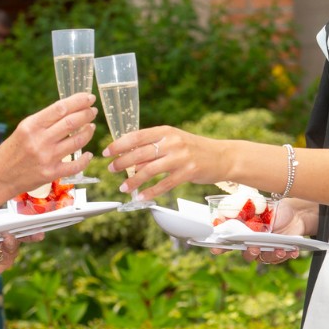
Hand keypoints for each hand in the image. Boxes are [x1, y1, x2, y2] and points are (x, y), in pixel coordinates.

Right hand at [0, 93, 97, 195]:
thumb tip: (69, 110)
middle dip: (87, 114)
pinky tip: (88, 154)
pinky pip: (75, 165)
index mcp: (31, 126)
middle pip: (72, 122)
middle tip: (93, 110)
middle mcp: (39, 140)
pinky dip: (85, 158)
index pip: (60, 108)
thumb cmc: (11, 152)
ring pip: (77, 141)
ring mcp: (46, 158)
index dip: (78, 101)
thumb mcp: (23, 130)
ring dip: (88, 132)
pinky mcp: (50, 174)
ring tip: (91, 127)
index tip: (88, 97)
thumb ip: (44, 122)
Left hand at [102, 126, 220, 200]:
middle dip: (122, 162)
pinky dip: (150, 192)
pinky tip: (141, 197)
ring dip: (133, 180)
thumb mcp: (174, 141)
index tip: (107, 152)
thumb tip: (129, 157)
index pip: (137, 136)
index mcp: (166, 131)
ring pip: (149, 170)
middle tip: (111, 169)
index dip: (119, 144)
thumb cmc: (194, 149)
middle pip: (140, 153)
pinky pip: (164, 184)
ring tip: (123, 187)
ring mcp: (180, 158)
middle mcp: (172, 142)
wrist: (222, 156)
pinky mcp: (188, 173)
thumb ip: (154, 147)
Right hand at [209, 198, 306, 263]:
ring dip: (271, 255)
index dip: (220, 246)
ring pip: (263, 258)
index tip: (216, 249)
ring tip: (280, 249)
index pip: (228, 241)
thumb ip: (244, 207)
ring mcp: (264, 249)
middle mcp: (251, 243)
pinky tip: (292, 251)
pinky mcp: (277, 253)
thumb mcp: (259, 204)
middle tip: (255, 247)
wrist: (296, 214)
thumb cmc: (274, 209)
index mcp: (243, 232)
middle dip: (250, 252)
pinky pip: (279, 259)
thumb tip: (226, 212)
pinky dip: (286, 255)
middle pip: (246, 254)